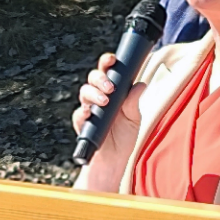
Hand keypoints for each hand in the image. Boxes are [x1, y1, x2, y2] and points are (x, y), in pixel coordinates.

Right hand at [72, 53, 145, 191]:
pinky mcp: (82, 122)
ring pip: (84, 91)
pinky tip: (90, 113)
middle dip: (100, 78)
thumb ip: (134, 102)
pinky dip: (83, 112)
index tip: (112, 59)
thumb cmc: (124, 137)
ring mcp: (89, 108)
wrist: (113, 160)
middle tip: (110, 87)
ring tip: (104, 101)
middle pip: (93, 78)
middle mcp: (99, 97)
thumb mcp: (134, 119)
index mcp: (113, 92)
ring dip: (93, 93)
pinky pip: (79, 113)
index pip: (108, 72)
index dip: (107, 62)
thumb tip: (140, 85)